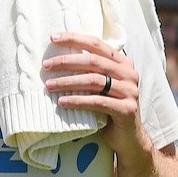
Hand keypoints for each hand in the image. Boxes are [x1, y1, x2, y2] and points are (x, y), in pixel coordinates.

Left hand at [43, 32, 146, 158]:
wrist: (128, 138)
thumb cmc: (108, 109)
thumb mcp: (101, 86)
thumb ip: (91, 71)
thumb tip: (57, 58)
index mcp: (123, 63)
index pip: (96, 44)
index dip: (74, 39)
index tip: (53, 38)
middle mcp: (129, 73)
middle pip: (93, 61)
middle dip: (67, 61)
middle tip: (46, 66)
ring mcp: (130, 91)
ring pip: (94, 81)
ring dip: (68, 82)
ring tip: (49, 85)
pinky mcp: (127, 109)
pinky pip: (98, 102)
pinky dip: (78, 101)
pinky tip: (62, 102)